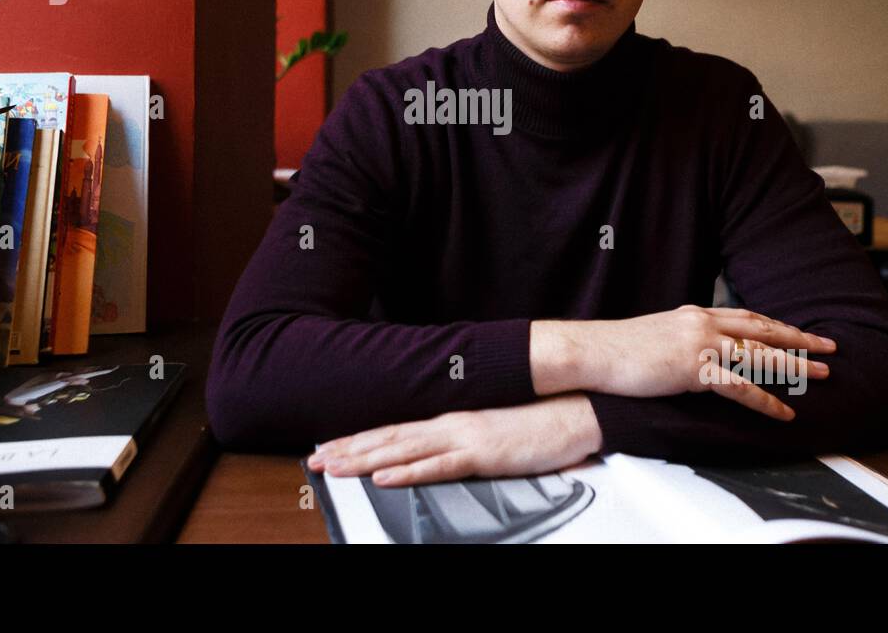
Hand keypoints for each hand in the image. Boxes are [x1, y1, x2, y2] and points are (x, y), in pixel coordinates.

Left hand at [305, 394, 602, 486]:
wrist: (573, 410)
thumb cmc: (536, 424)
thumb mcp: (490, 432)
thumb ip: (463, 442)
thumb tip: (439, 454)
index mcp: (450, 420)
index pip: (394, 431)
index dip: (359, 440)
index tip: (329, 447)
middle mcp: (449, 425)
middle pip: (388, 439)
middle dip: (348, 449)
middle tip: (314, 460)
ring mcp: (464, 437)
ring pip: (402, 451)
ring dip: (364, 459)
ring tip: (333, 466)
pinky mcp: (482, 454)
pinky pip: (438, 466)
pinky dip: (407, 472)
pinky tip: (384, 477)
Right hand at [574, 305, 837, 420]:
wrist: (593, 352)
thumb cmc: (617, 349)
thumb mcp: (657, 334)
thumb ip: (681, 336)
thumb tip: (693, 349)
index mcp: (694, 312)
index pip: (745, 315)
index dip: (776, 324)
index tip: (799, 330)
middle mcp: (702, 322)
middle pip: (763, 328)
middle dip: (799, 337)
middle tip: (830, 345)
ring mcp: (700, 344)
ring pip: (760, 354)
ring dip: (795, 365)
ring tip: (823, 375)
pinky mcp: (694, 368)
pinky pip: (740, 386)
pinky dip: (766, 400)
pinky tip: (785, 411)